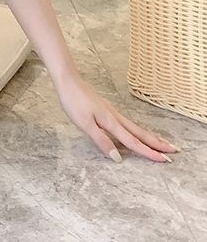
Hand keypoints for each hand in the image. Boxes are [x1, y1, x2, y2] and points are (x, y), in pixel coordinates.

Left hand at [54, 71, 179, 162]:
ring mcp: (112, 112)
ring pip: (135, 127)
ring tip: (161, 143)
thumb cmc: (74, 101)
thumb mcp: (84, 124)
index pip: (133, 141)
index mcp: (111, 122)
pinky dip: (137, 130)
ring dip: (149, 136)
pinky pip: (127, 123)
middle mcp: (115, 117)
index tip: (165, 160)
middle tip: (174, 151)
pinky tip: (135, 132)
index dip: (148, 152)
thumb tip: (118, 158)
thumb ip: (101, 140)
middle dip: (157, 143)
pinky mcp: (106, 109)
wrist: (68, 81)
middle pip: (140, 133)